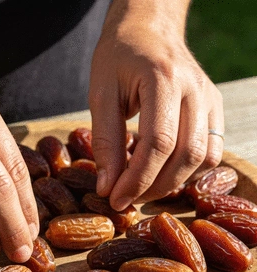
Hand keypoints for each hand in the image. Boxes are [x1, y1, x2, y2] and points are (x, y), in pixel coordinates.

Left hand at [89, 0, 223, 209]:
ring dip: (173, 182)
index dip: (136, 179)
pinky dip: (188, 170)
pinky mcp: (214, 106)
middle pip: (185, 155)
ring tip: (142, 187)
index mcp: (163, 79)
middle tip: (127, 198)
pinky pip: (211, 149)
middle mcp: (195, 89)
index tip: (116, 199)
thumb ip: (105, 141)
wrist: (147, 29)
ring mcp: (210, 98)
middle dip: (154, 186)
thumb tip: (107, 186)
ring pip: (203, 157)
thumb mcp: (101, 94)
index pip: (158, 143)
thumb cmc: (118, 58)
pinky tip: (163, 171)